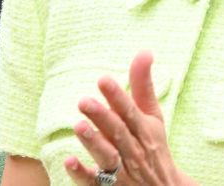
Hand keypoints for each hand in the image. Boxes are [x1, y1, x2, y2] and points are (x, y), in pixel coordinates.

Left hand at [64, 52, 192, 185]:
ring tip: (78, 126)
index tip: (103, 80)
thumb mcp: (153, 116)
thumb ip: (143, 85)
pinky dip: (82, 173)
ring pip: (108, 157)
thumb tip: (145, 51)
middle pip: (118, 132)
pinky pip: (95, 183)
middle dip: (102, 117)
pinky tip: (69, 161)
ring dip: (94, 142)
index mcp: (144, 129)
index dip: (117, 96)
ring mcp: (123, 171)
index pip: (130, 111)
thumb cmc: (153, 147)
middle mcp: (135, 149)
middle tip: (83, 101)